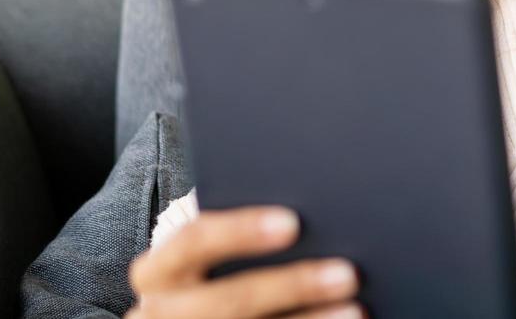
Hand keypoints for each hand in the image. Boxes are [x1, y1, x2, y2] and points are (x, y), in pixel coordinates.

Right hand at [125, 205, 365, 318]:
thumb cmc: (208, 274)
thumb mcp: (207, 256)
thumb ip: (242, 234)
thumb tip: (313, 208)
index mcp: (158, 270)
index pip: (195, 241)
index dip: (242, 231)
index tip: (293, 222)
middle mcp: (161, 314)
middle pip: (229, 301)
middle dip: (291, 286)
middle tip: (348, 272)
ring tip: (356, 310)